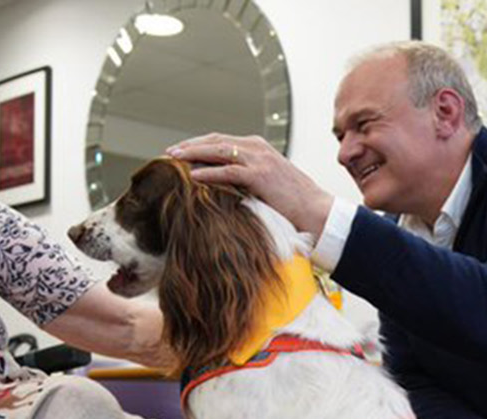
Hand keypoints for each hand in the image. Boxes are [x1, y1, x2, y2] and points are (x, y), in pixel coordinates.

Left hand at [166, 133, 333, 235]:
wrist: (316, 210)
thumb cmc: (292, 201)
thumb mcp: (265, 182)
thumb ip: (244, 176)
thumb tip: (217, 180)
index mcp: (258, 147)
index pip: (221, 140)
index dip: (198, 143)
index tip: (179, 150)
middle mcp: (257, 147)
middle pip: (216, 141)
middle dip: (190, 145)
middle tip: (169, 151)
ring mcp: (259, 159)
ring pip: (218, 151)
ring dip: (193, 154)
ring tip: (175, 159)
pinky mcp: (261, 175)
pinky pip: (228, 171)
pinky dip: (209, 172)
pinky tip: (193, 176)